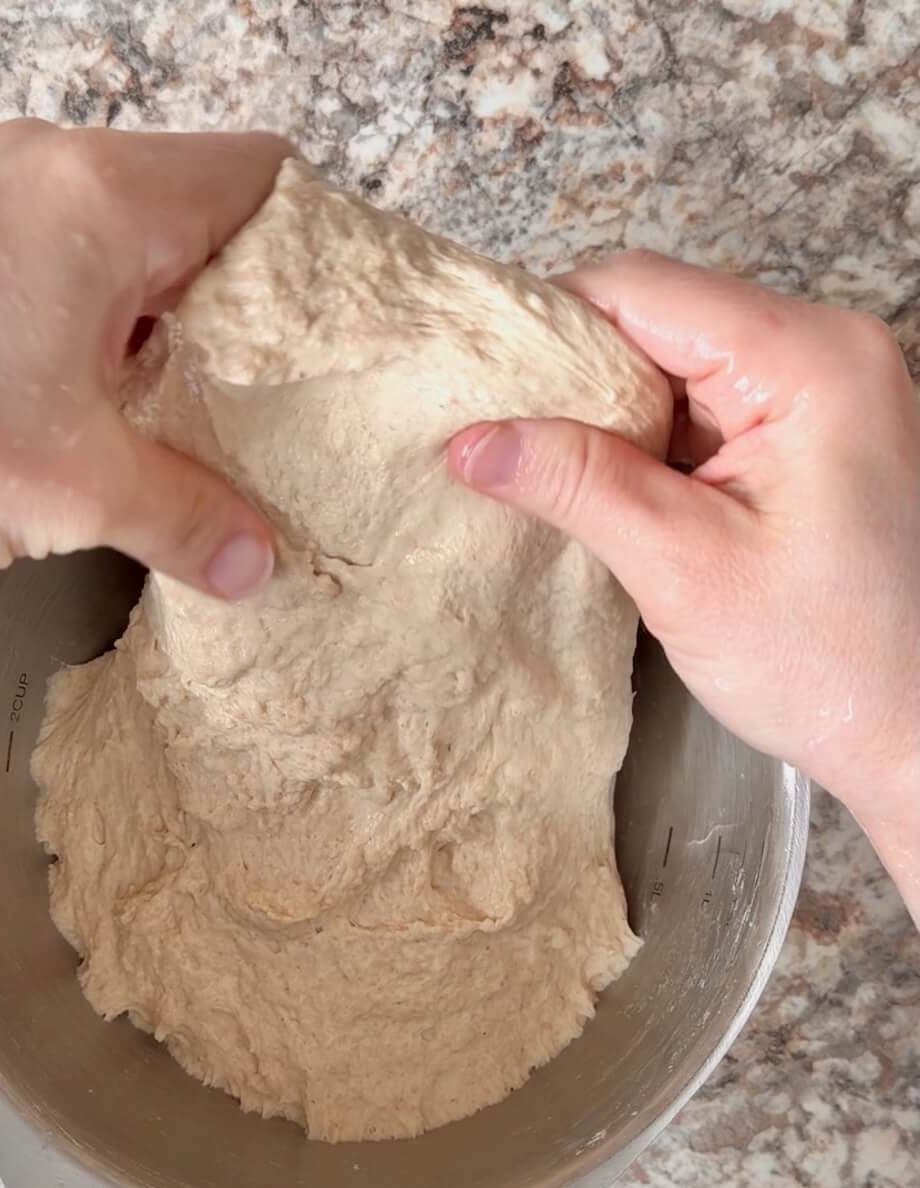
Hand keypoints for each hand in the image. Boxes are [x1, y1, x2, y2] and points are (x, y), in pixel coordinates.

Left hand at [0, 120, 289, 597]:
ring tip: (182, 408)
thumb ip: (190, 518)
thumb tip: (256, 560)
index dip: (318, 252)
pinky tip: (92, 400)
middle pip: (196, 205)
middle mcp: (40, 170)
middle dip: (242, 300)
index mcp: (96, 198)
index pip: (259, 179)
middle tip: (266, 393)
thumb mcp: (76, 492)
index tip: (334, 333)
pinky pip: (56, 256)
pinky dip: (96, 317)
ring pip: (123, 234)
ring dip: (163, 315)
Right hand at [450, 251, 919, 920]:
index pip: (641, 289)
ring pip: (678, 368)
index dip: (547, 332)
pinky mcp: (817, 439)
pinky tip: (618, 502)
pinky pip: (710, 413)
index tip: (480, 392)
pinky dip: (654, 451)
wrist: (919, 738)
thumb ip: (579, 485)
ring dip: (612, 423)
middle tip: (506, 450)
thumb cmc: (835, 664)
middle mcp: (830, 352)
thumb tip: (473, 441)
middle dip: (576, 383)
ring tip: (556, 486)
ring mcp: (829, 394)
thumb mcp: (686, 570)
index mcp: (810, 359)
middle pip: (659, 319)